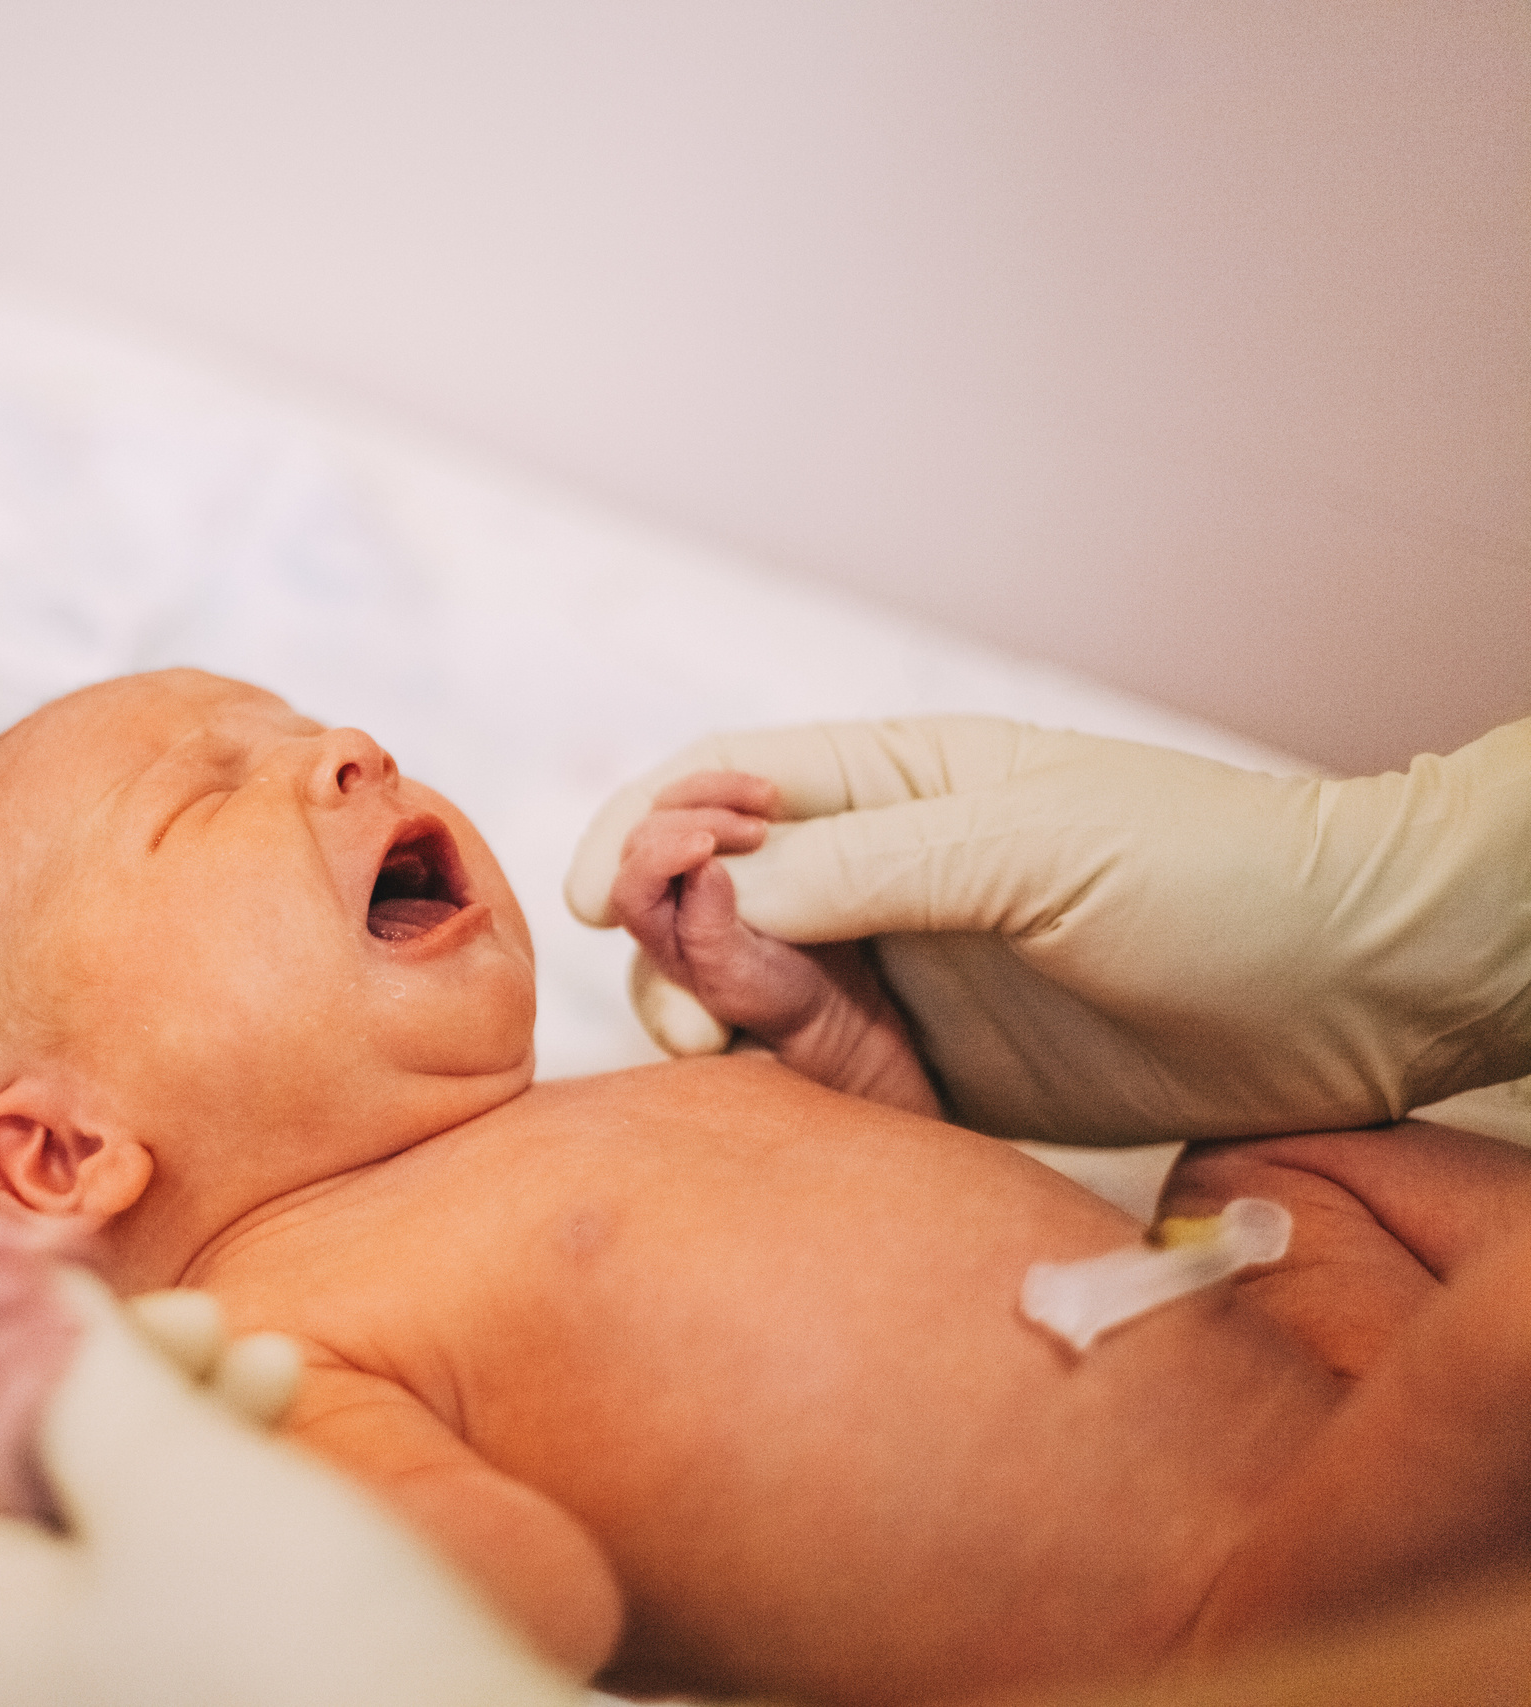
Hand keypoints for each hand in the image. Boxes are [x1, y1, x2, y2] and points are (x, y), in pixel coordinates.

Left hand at [0, 1250, 584, 1706]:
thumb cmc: (308, 1648)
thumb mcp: (172, 1478)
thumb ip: (68, 1369)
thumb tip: (11, 1292)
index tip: (7, 1260)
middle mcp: (8, 1681)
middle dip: (76, 1363)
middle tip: (181, 1308)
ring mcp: (109, 1696)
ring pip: (91, 1512)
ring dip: (160, 1405)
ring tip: (257, 1347)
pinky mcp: (202, 1693)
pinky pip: (163, 1562)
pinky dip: (209, 1473)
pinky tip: (287, 1407)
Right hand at [569, 716, 1530, 1144]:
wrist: (1362, 990)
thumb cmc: (1215, 874)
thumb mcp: (1031, 846)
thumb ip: (865, 867)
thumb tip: (712, 893)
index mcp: (893, 784)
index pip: (720, 787)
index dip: (642, 833)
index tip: (600, 905)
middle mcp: (878, 876)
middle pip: (711, 902)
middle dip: (678, 949)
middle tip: (699, 1014)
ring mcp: (906, 976)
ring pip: (753, 1001)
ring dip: (726, 1029)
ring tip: (755, 1059)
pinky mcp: (940, 1075)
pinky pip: (826, 1087)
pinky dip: (797, 1101)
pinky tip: (813, 1115)